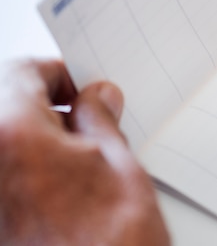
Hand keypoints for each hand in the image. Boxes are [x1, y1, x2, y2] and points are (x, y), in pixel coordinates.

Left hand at [0, 59, 169, 244]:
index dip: (57, 74)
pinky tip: (66, 187)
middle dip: (48, 108)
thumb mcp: (121, 165)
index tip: (80, 89)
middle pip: (8, 107)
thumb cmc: (112, 243)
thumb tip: (96, 97)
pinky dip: (31, 170)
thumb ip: (100, 119)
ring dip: (40, 140)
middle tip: (87, 123)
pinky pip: (8, 174)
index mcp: (13, 134)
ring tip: (83, 160)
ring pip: (8, 143)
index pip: (22, 73)